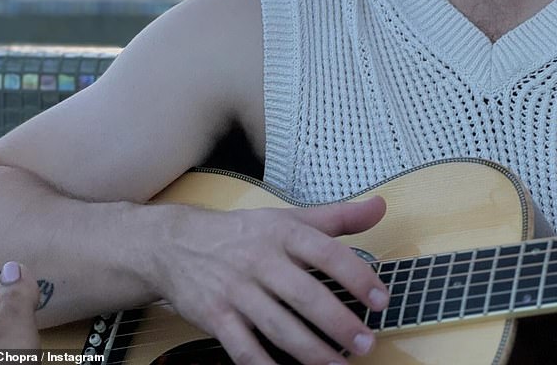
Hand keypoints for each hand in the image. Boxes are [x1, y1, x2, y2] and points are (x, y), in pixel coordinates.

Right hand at [149, 196, 388, 363]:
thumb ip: (337, 217)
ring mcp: (236, 290)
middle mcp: (260, 259)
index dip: (356, 276)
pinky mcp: (215, 316)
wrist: (175, 242)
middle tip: (368, 344)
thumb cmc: (242, 233)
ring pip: (279, 327)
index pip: (325, 252)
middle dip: (339, 323)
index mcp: (281, 232)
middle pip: (305, 294)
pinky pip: (244, 349)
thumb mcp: (287, 218)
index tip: (380, 300)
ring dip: (313, 352)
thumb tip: (381, 206)